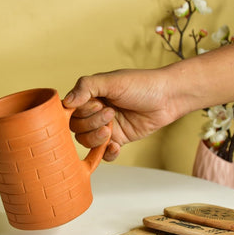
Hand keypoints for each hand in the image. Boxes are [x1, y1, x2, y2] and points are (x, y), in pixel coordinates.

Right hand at [63, 69, 178, 160]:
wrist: (168, 97)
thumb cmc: (141, 84)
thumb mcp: (112, 80)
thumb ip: (86, 87)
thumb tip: (66, 102)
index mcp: (90, 96)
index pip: (70, 111)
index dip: (80, 112)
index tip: (96, 105)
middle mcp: (95, 112)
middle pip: (77, 128)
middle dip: (92, 123)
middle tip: (111, 113)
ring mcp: (105, 127)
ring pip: (87, 142)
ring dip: (97, 138)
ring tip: (112, 128)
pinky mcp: (118, 140)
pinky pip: (104, 154)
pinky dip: (107, 153)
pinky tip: (116, 146)